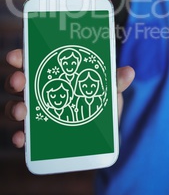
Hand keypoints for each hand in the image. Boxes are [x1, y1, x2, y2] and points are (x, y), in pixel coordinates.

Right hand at [5, 49, 134, 147]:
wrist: (105, 132)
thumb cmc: (101, 100)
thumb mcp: (109, 88)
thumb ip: (116, 81)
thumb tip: (129, 72)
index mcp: (55, 73)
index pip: (33, 60)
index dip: (21, 57)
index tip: (15, 56)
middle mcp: (41, 90)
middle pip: (20, 83)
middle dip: (15, 80)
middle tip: (19, 81)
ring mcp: (38, 112)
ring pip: (16, 107)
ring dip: (14, 108)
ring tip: (22, 112)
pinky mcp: (39, 135)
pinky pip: (24, 135)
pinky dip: (20, 136)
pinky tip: (22, 138)